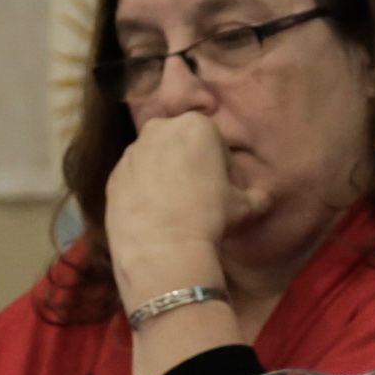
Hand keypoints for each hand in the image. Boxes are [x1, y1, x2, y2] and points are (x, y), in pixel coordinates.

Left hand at [104, 112, 247, 298]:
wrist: (164, 250)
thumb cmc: (210, 218)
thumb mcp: (246, 207)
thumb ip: (256, 196)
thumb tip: (262, 198)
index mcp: (196, 125)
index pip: (215, 142)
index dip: (223, 168)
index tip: (225, 191)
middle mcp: (159, 129)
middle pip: (181, 144)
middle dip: (191, 164)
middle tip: (200, 197)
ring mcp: (132, 152)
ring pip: (155, 159)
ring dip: (165, 176)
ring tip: (175, 210)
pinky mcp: (113, 175)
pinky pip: (134, 178)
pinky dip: (144, 191)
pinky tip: (155, 216)